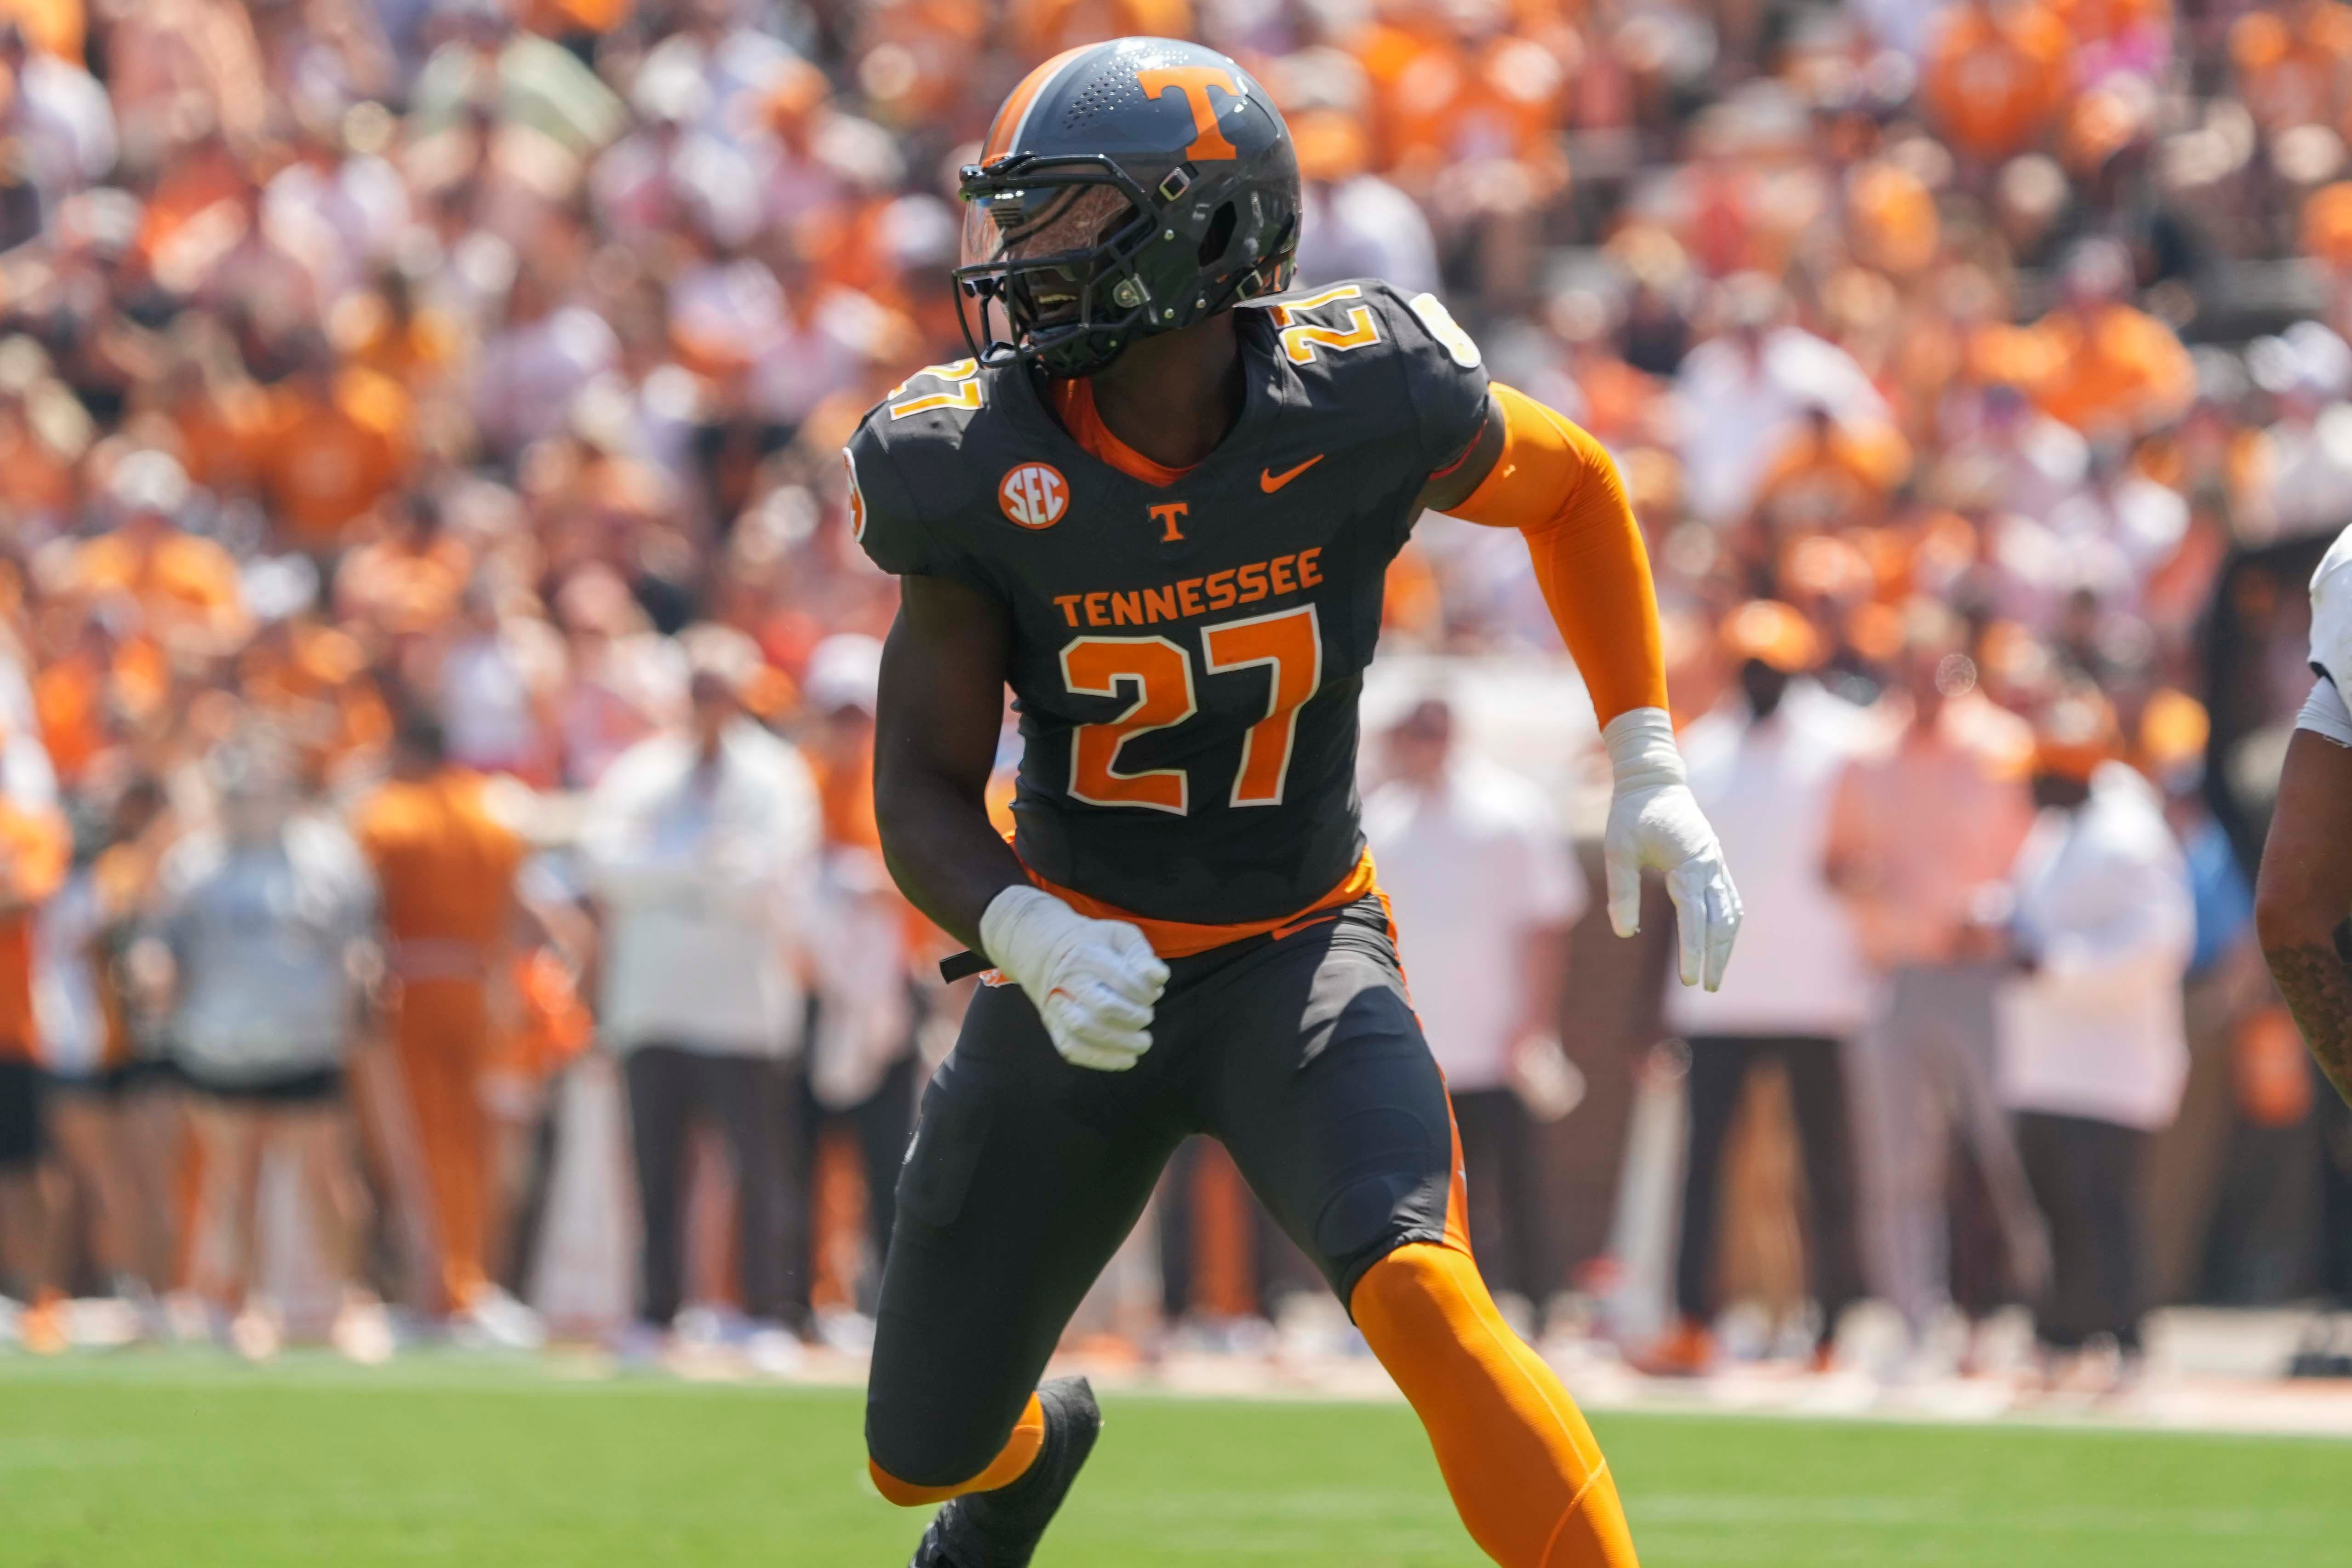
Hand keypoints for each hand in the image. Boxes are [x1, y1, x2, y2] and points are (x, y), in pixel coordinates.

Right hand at [979, 885, 1168, 1070]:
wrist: (1045, 951)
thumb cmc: (1093, 943)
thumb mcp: (1119, 936)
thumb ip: (1141, 954)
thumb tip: (1160, 977)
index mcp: (1086, 956)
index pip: (1123, 980)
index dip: (1146, 992)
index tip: (1154, 993)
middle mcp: (1067, 982)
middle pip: (1103, 1007)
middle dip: (1134, 1017)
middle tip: (1147, 1016)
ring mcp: (1057, 1006)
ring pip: (1085, 1031)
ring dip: (1121, 1043)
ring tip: (1143, 1043)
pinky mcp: (1053, 1026)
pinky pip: (1072, 1049)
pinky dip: (1101, 1059)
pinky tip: (1127, 1060)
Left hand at [1601, 708, 1741, 990]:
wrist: (1654, 780)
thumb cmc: (1631, 813)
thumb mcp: (1618, 849)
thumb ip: (1621, 890)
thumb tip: (1624, 933)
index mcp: (1687, 862)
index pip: (1695, 916)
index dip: (1692, 950)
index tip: (1687, 980)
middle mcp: (1709, 864)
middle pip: (1721, 920)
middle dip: (1716, 957)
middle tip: (1706, 988)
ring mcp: (1716, 864)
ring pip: (1731, 912)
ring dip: (1726, 945)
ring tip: (1714, 976)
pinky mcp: (1715, 863)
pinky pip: (1729, 900)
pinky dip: (1728, 926)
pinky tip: (1719, 946)